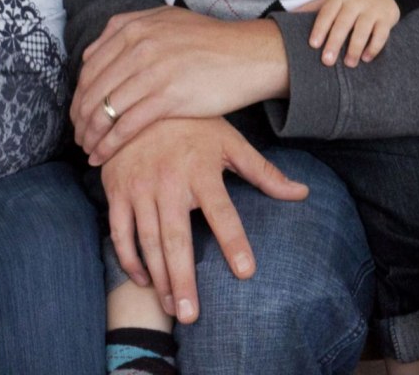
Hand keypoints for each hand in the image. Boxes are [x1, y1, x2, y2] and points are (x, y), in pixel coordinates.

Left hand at [73, 7, 288, 164]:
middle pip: (92, 89)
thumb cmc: (210, 41)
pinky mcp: (167, 97)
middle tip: (78, 137)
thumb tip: (93, 51)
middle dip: (80, 118)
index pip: (90, 66)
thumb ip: (129, 29)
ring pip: (104, 109)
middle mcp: (137, 45)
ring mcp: (151, 70)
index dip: (79, 94)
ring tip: (87, 149)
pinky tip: (101, 156)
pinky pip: (125, 126)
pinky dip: (108, 144)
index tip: (78, 113)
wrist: (249, 54)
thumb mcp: (166, 21)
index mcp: (133, 27)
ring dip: (90, 135)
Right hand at [101, 117, 306, 323]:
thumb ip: (264, 172)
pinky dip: (128, 259)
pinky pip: (120, 232)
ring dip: (159, 278)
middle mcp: (168, 182)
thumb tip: (302, 193)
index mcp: (201, 170)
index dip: (234, 242)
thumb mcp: (230, 142)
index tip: (245, 272)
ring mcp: (139, 188)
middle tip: (191, 315)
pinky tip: (143, 281)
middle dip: (183, 279)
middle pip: (176, 238)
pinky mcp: (116, 191)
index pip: (222, 212)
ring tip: (172, 308)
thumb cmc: (192, 124)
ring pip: (147, 241)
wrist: (139, 102)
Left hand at [296, 0, 400, 66]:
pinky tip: (366, 58)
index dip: (320, 29)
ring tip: (348, 64)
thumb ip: (316, 6)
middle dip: (334, 43)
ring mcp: (372, 10)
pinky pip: (381, 34)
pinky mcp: (387, 18)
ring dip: (355, 48)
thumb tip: (291, 14)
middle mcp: (356, 3)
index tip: (313, 44)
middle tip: (327, 61)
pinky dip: (374, 47)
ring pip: (362, 30)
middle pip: (343, 24)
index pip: (327, 13)